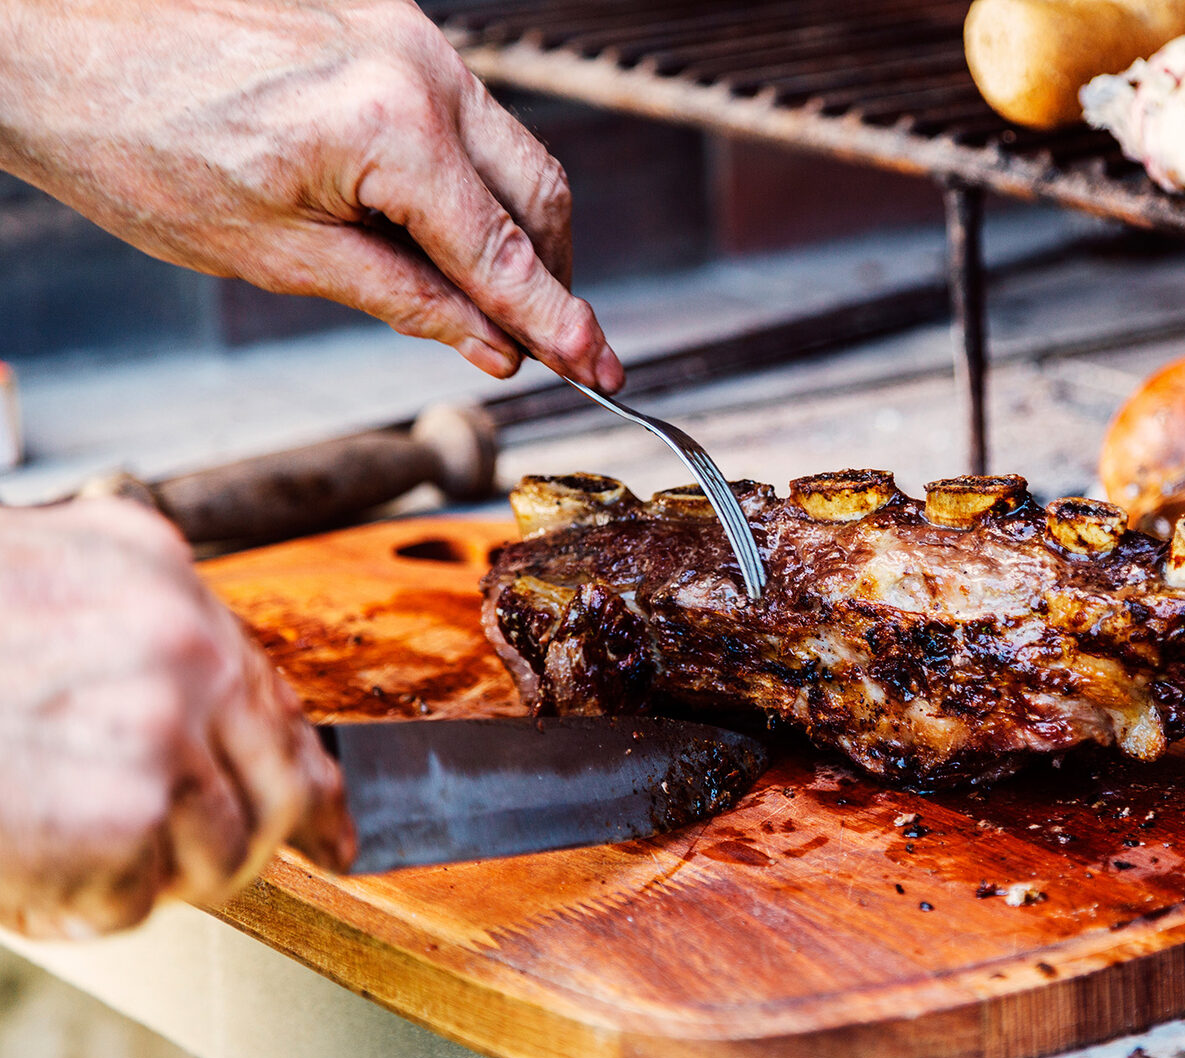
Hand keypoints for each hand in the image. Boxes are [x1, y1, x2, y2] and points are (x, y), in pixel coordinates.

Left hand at [0, 0, 622, 389]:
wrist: (49, 39)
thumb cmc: (134, 141)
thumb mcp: (277, 255)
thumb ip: (404, 300)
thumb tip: (491, 347)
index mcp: (389, 126)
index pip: (506, 250)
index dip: (560, 322)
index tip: (603, 369)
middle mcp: (417, 63)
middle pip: (541, 191)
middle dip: (549, 275)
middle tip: (543, 345)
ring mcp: (407, 32)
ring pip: (511, 150)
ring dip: (512, 227)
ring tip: (475, 292)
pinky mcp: (387, 23)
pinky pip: (465, 114)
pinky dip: (468, 178)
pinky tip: (431, 222)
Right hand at [0, 500, 355, 938]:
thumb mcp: (28, 589)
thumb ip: (122, 635)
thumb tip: (209, 721)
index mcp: (155, 570)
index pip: (272, 692)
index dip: (308, 773)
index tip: (335, 826)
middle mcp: (182, 635)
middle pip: (282, 781)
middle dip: (241, 843)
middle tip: (186, 871)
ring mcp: (163, 720)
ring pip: (220, 851)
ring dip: (143, 878)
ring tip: (49, 852)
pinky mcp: (129, 807)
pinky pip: (144, 898)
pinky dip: (80, 909)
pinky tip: (22, 875)